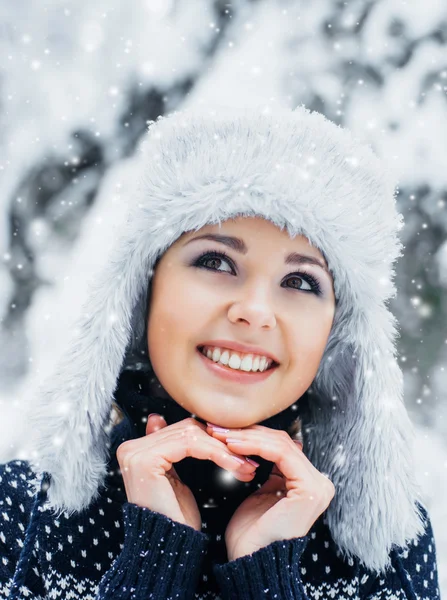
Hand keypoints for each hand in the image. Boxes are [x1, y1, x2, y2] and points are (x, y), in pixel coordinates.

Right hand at [116, 416, 257, 531]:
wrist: (169, 550)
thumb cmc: (176, 519)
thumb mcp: (174, 478)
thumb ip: (170, 449)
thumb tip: (159, 417)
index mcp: (135, 450)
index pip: (181, 429)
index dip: (212, 438)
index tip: (239, 450)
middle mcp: (129, 448)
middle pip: (186, 428)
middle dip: (221, 442)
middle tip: (248, 458)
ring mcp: (135, 453)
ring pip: (192, 434)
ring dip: (224, 449)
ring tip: (246, 464)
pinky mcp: (146, 460)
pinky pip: (190, 445)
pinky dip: (217, 453)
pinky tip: (234, 465)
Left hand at [206, 423, 335, 560]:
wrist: (251, 561)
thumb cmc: (251, 532)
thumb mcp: (262, 492)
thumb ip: (269, 469)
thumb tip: (261, 439)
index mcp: (309, 482)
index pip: (280, 446)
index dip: (251, 434)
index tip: (222, 430)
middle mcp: (320, 482)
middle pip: (281, 441)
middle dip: (247, 432)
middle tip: (218, 427)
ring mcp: (318, 485)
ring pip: (279, 443)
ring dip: (246, 436)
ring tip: (221, 434)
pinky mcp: (310, 488)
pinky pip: (279, 454)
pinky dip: (254, 445)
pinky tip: (232, 444)